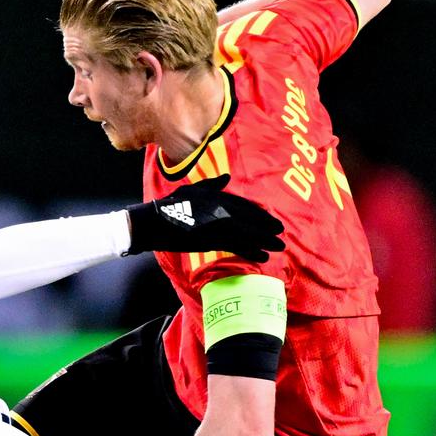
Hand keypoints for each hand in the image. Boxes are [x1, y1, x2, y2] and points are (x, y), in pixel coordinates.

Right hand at [125, 174, 286, 262]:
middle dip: (267, 227)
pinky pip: (236, 247)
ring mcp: (217, 226)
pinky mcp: (212, 241)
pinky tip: (262, 257)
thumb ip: (211, 185)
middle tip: (281, 234)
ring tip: (278, 248)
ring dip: (264, 241)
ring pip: (247, 234)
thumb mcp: (192, 190)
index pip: (244, 205)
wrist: (155, 223)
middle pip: (250, 219)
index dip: (259, 214)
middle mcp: (220, 210)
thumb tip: (226, 178)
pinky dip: (251, 252)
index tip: (271, 220)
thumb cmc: (171, 206)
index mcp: (217, 197)